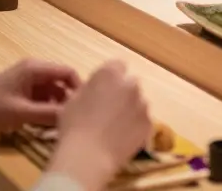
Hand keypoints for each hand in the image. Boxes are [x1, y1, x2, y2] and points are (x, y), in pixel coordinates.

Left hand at [0, 59, 79, 131]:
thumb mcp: (22, 113)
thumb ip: (49, 114)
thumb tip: (74, 115)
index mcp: (35, 67)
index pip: (67, 72)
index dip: (78, 88)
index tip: (83, 107)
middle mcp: (33, 68)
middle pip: (61, 81)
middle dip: (67, 99)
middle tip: (71, 117)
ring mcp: (27, 79)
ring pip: (52, 90)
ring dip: (56, 105)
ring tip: (59, 122)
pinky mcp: (22, 89)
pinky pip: (42, 96)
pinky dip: (46, 107)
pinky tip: (45, 122)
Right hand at [47, 60, 151, 190]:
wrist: (88, 157)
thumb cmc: (74, 127)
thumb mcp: (73, 100)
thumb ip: (90, 88)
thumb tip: (97, 89)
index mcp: (109, 74)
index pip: (116, 65)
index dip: (111, 78)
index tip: (104, 89)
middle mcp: (131, 84)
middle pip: (130, 83)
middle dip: (122, 93)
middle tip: (109, 109)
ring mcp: (143, 104)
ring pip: (138, 102)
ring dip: (130, 110)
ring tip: (115, 128)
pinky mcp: (149, 123)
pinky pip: (143, 120)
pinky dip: (136, 126)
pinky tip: (122, 138)